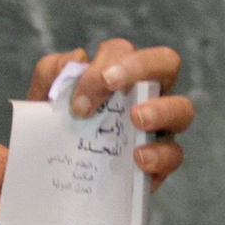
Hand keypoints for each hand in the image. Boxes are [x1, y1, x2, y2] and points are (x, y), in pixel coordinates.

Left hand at [28, 38, 192, 191]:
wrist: (46, 173)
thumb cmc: (53, 128)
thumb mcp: (42, 100)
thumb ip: (51, 73)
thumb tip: (74, 60)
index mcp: (116, 74)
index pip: (122, 51)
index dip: (106, 62)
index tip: (80, 96)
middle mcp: (144, 94)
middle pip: (166, 62)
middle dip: (139, 67)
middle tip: (110, 84)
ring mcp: (157, 127)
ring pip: (182, 108)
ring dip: (161, 110)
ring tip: (136, 119)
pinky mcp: (159, 162)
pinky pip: (174, 154)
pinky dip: (159, 154)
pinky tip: (138, 158)